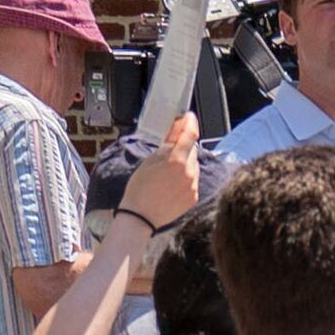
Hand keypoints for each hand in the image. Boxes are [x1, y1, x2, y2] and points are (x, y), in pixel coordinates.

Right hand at [119, 118, 201, 233]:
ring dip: (184, 163)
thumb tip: (177, 127)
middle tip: (169, 151)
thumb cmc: (140, 188)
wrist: (141, 216)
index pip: (191, 134)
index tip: (189, 117)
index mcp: (177, 160)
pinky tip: (171, 183)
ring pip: (193, 165)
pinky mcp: (194, 196)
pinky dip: (185, 177)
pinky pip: (193, 180)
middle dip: (183, 147)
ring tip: (166, 172)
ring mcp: (193, 185)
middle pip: (192, 150)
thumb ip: (167, 143)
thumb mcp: (150, 159)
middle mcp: (190, 172)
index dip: (191, 122)